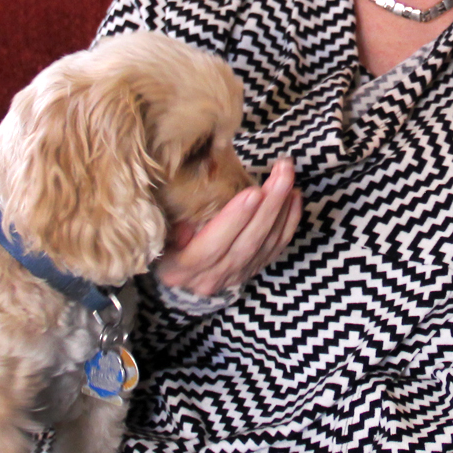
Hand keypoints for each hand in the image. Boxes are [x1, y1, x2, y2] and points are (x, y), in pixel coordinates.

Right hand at [152, 158, 302, 297]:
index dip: (233, 221)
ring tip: (289, 178)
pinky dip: (289, 222)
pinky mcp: (253, 270)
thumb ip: (169, 230)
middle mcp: (211, 277)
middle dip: (268, 206)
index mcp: (181, 269)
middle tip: (282, 173)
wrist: (179, 279)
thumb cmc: (164, 245)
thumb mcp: (157, 236)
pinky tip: (295, 198)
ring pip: (265, 245)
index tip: (253, 191)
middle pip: (246, 244)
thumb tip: (187, 222)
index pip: (210, 247)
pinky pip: (276, 248)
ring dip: (281, 209)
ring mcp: (235, 276)